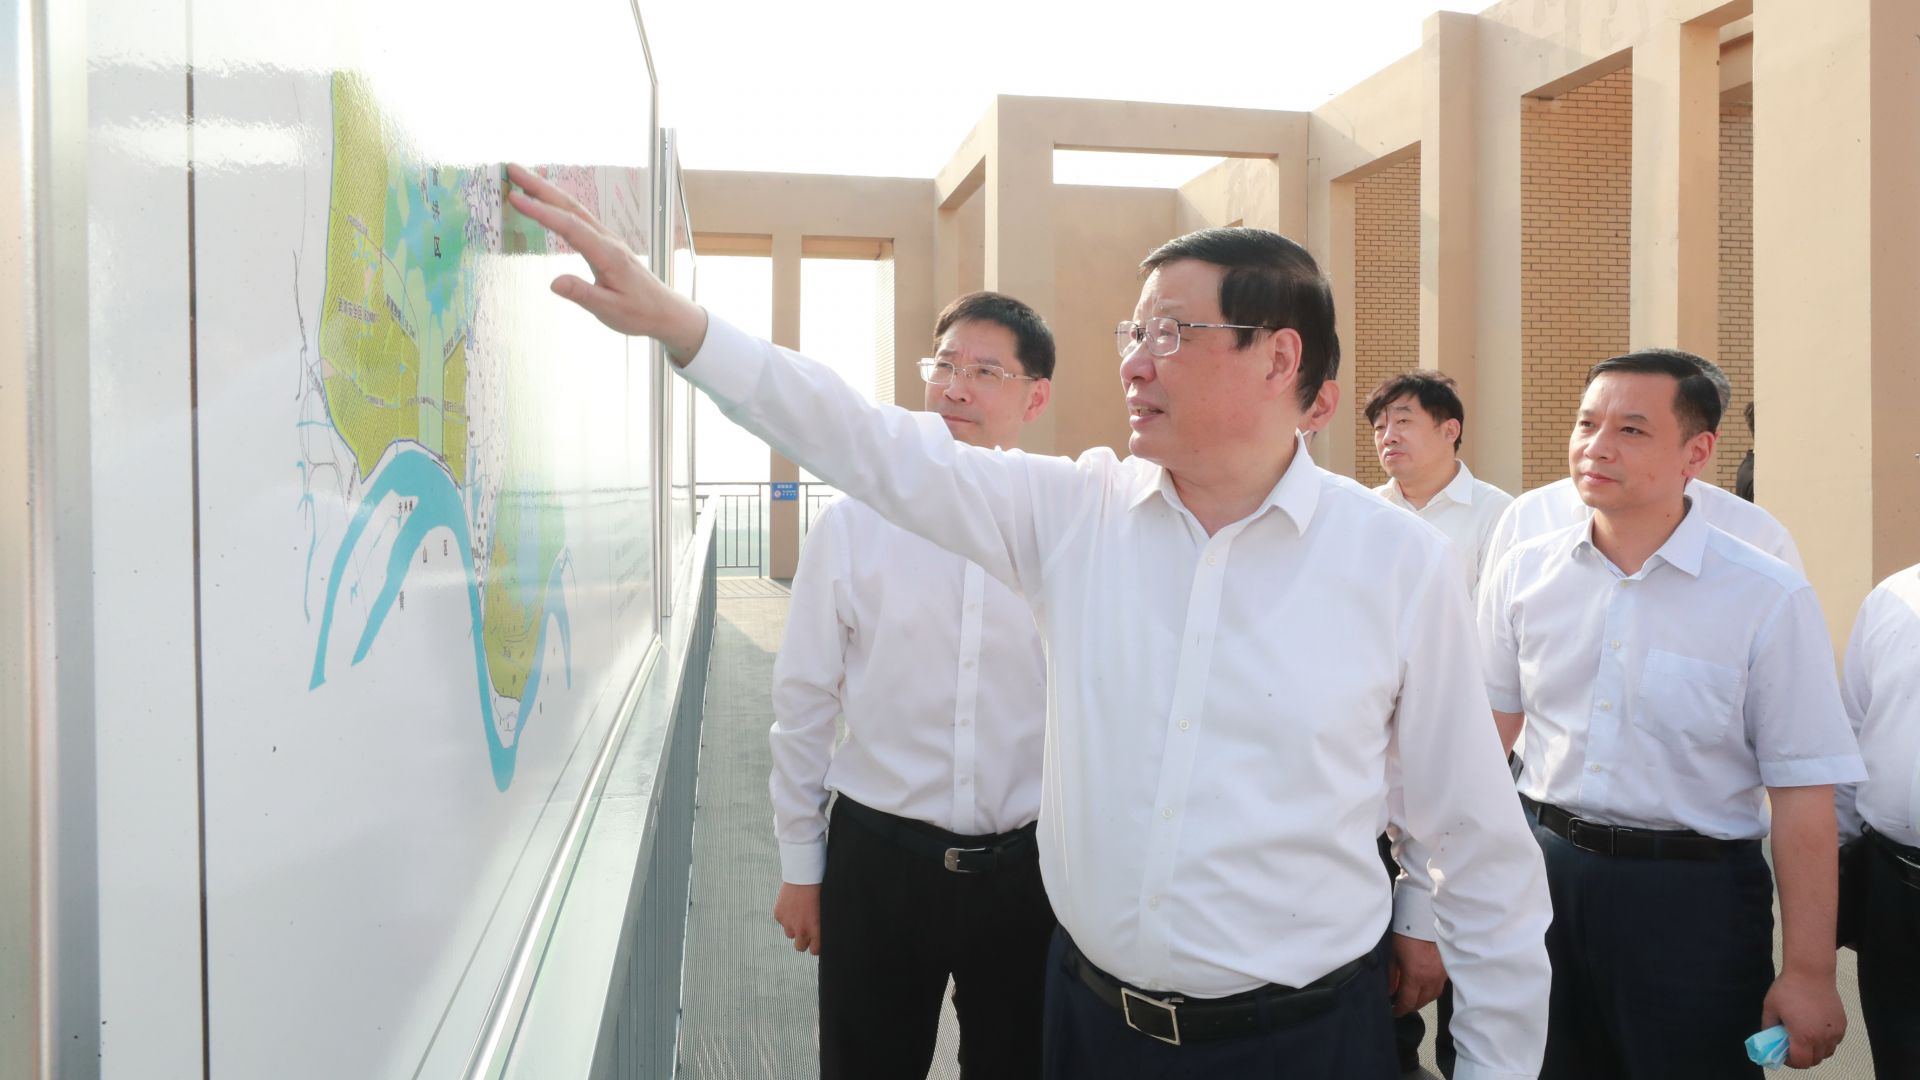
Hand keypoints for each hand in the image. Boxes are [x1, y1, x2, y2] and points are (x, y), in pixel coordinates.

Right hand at [504, 163, 708, 358]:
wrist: (665, 311)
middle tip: (512, 168)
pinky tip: (546, 201)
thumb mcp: (610, 310)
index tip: (515, 198)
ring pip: (574, 208)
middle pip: (570, 206)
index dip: (541, 212)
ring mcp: (607, 238)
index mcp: (608, 254)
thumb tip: (553, 283)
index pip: (570, 227)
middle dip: (539, 186)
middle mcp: (607, 240)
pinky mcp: (605, 242)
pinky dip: (558, 204)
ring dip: (547, 191)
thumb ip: (582, 294)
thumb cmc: (639, 313)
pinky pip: (578, 217)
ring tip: (521, 177)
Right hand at [773, 882, 821, 955]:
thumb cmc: (819, 890)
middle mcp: (801, 930)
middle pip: (800, 947)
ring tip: (800, 913)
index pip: (814, 950)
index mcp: (815, 930)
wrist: (804, 876)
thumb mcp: (826, 910)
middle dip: (803, 940)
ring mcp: (788, 923)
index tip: (816, 940)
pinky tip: (792, 905)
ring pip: (790, 934)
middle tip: (807, 929)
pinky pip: (782, 921)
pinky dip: (786, 916)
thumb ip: (821, 926)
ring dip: (794, 928)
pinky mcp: (779, 915)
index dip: (815, 945)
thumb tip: (822, 935)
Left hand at [1387, 932, 1445, 1015]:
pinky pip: (1440, 986)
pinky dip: (1431, 991)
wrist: (1424, 919)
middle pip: (1422, 1002)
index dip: (1400, 1010)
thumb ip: (1392, 976)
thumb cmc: (1407, 934)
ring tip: (1413, 998)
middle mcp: (1430, 978)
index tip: (1394, 1012)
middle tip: (1402, 1005)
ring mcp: (1440, 974)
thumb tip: (1391, 990)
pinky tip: (1424, 987)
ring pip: (1432, 996)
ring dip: (1422, 1000)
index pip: (1408, 1002)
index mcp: (1415, 976)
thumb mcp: (1394, 955)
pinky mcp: (1446, 969)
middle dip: (1410, 1006)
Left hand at [1761, 968, 1844, 1067]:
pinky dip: (1826, 1042)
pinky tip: (1815, 1029)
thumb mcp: (1770, 1008)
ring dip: (1815, 1051)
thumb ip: (1768, 1028)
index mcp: (1803, 1036)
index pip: (1800, 1062)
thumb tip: (1769, 1040)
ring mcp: (1834, 1031)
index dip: (1790, 1062)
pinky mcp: (1842, 1024)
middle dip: (1802, 1058)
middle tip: (1792, 1047)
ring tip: (1804, 1038)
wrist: (1811, 972)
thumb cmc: (1788, 988)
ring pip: (1826, 1052)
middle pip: (1814, 1060)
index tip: (1784, 1054)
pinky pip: (1834, 1041)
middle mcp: (1822, 1037)